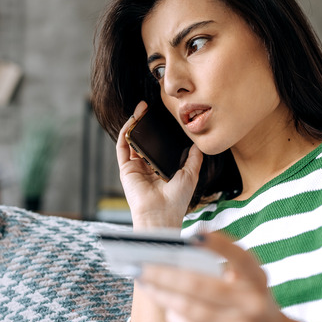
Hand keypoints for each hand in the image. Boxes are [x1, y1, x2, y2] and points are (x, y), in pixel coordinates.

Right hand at [116, 101, 202, 228]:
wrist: (162, 214)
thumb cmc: (176, 200)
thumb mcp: (190, 174)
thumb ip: (193, 158)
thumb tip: (198, 143)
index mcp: (160, 170)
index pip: (158, 146)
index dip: (159, 131)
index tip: (164, 116)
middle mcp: (146, 168)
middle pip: (144, 141)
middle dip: (145, 123)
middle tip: (150, 107)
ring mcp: (135, 168)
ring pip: (132, 140)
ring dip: (135, 123)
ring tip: (141, 108)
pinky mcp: (126, 169)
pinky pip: (123, 146)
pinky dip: (127, 131)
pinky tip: (134, 119)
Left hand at [138, 231, 291, 321]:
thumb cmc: (255, 306)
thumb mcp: (253, 283)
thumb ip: (229, 268)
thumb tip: (183, 250)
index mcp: (257, 281)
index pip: (239, 258)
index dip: (219, 245)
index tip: (195, 234)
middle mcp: (252, 304)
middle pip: (199, 285)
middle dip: (164, 274)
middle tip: (142, 265)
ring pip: (190, 308)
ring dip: (163, 295)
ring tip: (147, 285)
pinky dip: (176, 318)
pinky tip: (168, 309)